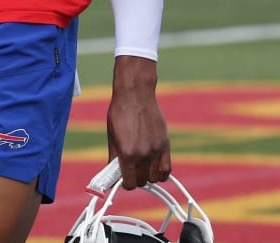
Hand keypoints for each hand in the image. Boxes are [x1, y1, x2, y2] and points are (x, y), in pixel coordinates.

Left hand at [106, 55, 170, 189]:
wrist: (135, 95)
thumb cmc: (119, 114)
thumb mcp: (112, 137)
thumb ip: (114, 158)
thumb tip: (111, 175)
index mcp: (127, 153)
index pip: (129, 183)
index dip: (125, 184)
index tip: (123, 180)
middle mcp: (143, 155)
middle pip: (143, 181)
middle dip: (136, 179)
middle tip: (132, 171)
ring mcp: (156, 150)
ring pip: (156, 177)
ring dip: (149, 176)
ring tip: (142, 168)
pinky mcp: (165, 145)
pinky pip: (167, 169)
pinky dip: (162, 173)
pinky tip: (155, 168)